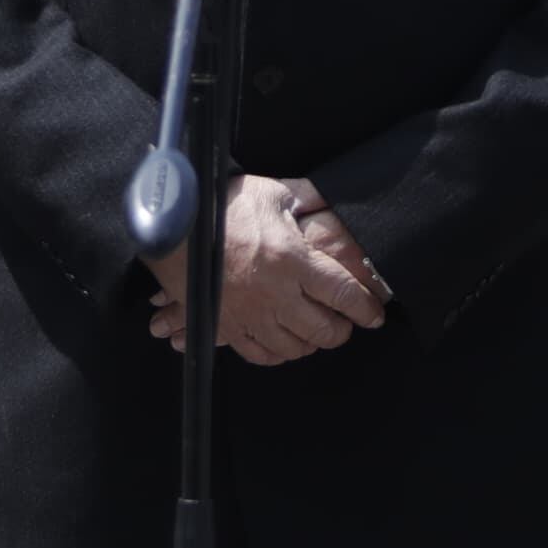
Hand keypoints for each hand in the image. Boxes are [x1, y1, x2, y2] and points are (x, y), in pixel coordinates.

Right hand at [146, 174, 386, 364]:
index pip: (343, 293)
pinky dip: (277, 354)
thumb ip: (307, 198)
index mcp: (293, 259)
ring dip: (310, 344)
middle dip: (340, 332)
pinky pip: (259, 354)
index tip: (374, 315)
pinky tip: (283, 344)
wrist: (173, 226)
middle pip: (323, 329)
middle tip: (344, 325)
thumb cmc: (222, 206)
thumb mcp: (272, 192)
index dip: (365, 309)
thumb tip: (332, 199)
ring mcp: (250, 314)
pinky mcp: (226, 326)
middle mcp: (276, 293)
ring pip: (294, 347)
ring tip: (315, 334)